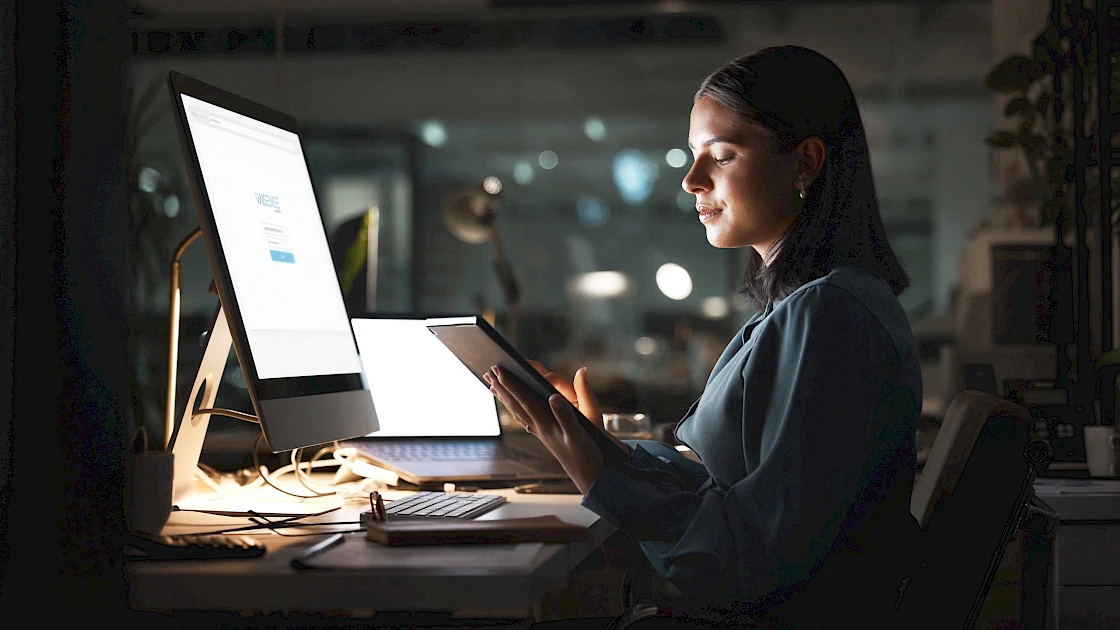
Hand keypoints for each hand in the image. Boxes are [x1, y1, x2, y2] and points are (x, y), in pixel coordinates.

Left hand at [485, 365, 611, 492]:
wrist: (592, 478)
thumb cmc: (586, 457)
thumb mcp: (579, 434)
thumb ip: (566, 414)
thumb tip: (553, 396)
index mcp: (546, 425)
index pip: (524, 401)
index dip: (511, 385)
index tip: (499, 371)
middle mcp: (540, 429)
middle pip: (516, 405)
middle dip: (502, 388)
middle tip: (487, 373)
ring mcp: (542, 433)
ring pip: (518, 412)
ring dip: (506, 398)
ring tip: (493, 387)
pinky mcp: (547, 437)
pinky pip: (526, 419)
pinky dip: (517, 410)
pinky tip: (513, 408)